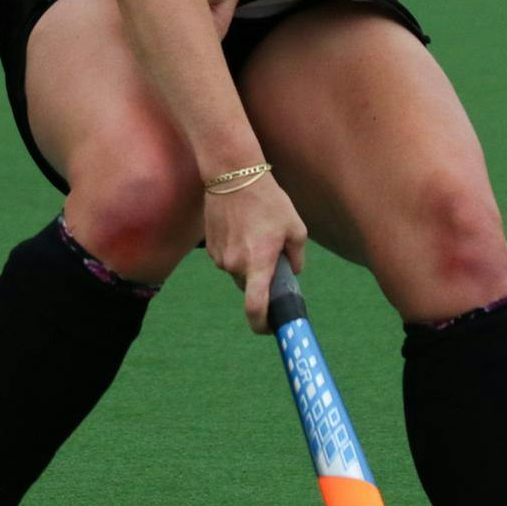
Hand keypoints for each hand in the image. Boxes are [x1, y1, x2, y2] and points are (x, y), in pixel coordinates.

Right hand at [202, 172, 305, 333]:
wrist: (232, 176)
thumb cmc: (268, 201)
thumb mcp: (295, 228)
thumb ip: (297, 256)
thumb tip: (294, 271)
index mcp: (258, 264)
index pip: (255, 306)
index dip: (261, 324)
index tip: (268, 329)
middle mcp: (235, 265)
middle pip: (249, 285)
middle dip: (260, 278)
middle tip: (270, 255)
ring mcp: (219, 258)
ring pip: (237, 271)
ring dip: (247, 261)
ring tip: (255, 232)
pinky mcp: (209, 248)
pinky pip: (226, 258)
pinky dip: (236, 250)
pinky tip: (241, 227)